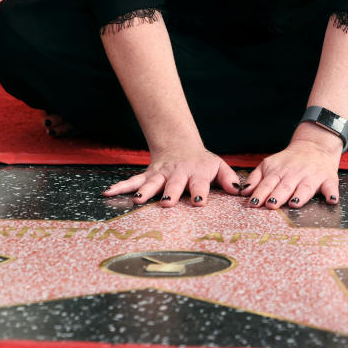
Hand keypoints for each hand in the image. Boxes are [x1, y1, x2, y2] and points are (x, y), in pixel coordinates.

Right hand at [103, 145, 240, 207]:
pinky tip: (108, 193)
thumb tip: (239, 190)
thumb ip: (229, 178)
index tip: (198, 201)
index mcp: (196, 172)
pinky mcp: (147, 175)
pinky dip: (120, 187)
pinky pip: (132, 181)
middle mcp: (176, 173)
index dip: (199, 191)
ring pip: (151, 183)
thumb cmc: (201, 162)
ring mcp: (160, 174)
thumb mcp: (218, 166)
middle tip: (168, 202)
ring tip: (137, 200)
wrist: (179, 145)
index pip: (199, 183)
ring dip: (145, 191)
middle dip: (170, 192)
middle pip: (174, 183)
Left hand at [241, 128, 341, 208]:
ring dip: (300, 195)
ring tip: (294, 204)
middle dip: (278, 195)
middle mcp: (295, 174)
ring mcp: (312, 176)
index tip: (254, 203)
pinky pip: (330, 187)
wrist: (314, 146)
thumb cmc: (289, 161)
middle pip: (285, 186)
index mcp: (278, 171)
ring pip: (305, 187)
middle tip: (271, 204)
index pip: (267, 183)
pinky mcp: (328, 180)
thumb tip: (244, 192)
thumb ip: (256, 178)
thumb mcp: (269, 164)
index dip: (261, 193)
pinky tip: (330, 200)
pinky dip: (331, 194)